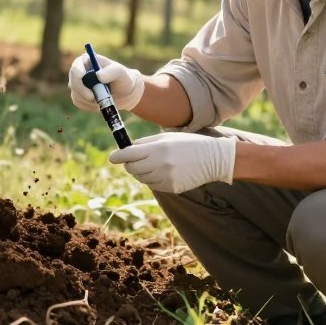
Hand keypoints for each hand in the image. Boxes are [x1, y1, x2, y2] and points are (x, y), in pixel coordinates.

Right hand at [67, 53, 144, 111]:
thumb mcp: (121, 73)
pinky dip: (88, 105)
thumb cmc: (123, 79)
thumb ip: (111, 72)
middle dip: (82, 91)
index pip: (76, 66)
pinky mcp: (79, 96)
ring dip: (88, 100)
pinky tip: (99, 104)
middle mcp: (80, 71)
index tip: (83, 79)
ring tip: (103, 99)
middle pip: (73, 81)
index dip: (77, 73)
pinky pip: (78, 102)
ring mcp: (78, 84)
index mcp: (88, 61)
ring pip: (75, 93)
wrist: (125, 94)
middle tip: (93, 98)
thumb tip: (98, 75)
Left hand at [109, 132, 236, 192]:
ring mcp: (166, 178)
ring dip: (142, 172)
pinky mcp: (172, 188)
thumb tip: (126, 149)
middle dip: (130, 164)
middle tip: (134, 160)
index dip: (118, 157)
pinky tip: (164, 171)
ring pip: (142, 178)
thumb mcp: (166, 137)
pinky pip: (154, 185)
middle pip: (132, 169)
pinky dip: (153, 179)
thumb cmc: (187, 143)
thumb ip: (145, 143)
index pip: (128, 155)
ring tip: (153, 164)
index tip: (113, 158)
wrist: (212, 158)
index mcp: (157, 149)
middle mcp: (160, 164)